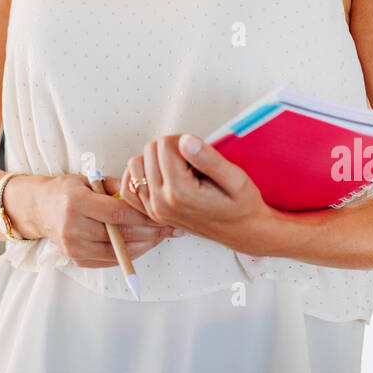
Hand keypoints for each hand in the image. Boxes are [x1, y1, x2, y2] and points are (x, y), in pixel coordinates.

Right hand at [9, 173, 181, 268]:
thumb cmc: (68, 190)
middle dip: (151, 232)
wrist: (40, 209)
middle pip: (120, 234)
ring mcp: (74, 248)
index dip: (143, 215)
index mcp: (76, 203)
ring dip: (145, 245)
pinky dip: (131, 253)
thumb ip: (118, 185)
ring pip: (119, 252)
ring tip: (163, 236)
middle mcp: (73, 228)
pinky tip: (145, 244)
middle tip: (172, 227)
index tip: (163, 212)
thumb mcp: (89, 180)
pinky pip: (111, 261)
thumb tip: (148, 188)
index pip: (117, 212)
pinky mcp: (78, 260)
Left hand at [121, 134, 267, 249]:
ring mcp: (154, 210)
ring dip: (155, 159)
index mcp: (181, 193)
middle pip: (149, 152)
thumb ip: (208, 158)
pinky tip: (161, 175)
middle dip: (170, 148)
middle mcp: (162, 203)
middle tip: (191, 158)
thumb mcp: (236, 178)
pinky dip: (141, 175)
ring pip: (136, 165)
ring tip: (178, 166)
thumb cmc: (241, 205)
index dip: (182, 140)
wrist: (242, 232)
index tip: (197, 150)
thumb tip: (185, 140)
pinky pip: (129, 187)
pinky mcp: (151, 213)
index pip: (163, 145)